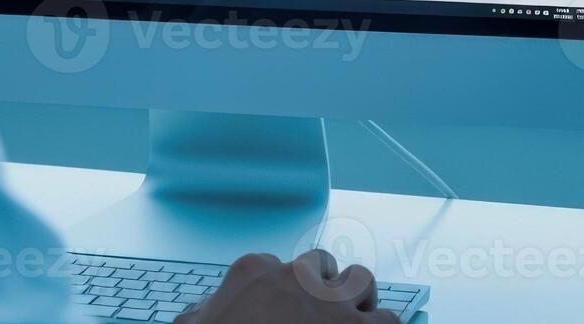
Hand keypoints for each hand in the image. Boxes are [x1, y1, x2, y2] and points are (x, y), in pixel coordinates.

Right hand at [174, 250, 399, 322]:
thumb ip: (198, 316)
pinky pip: (388, 319)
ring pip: (360, 280)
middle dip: (322, 286)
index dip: (280, 290)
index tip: (280, 310)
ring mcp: (329, 300)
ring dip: (358, 299)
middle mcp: (294, 277)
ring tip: (352, 320)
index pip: (272, 265)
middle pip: (320, 265)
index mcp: (252, 273)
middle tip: (318, 315)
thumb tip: (196, 314)